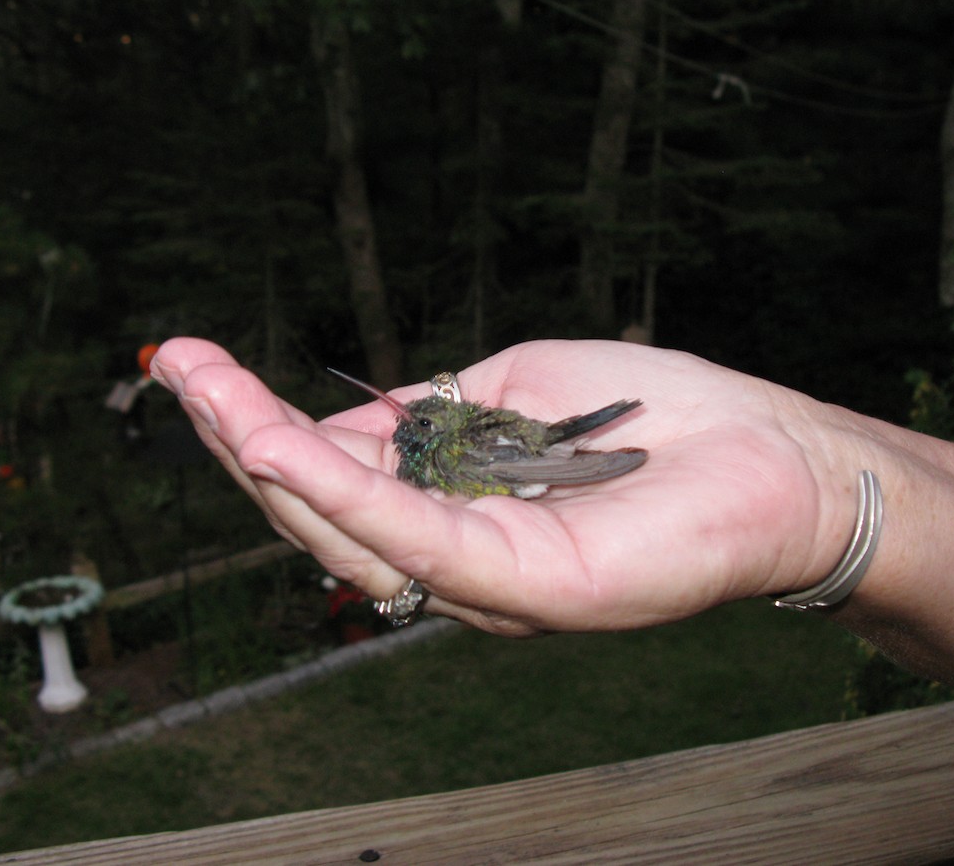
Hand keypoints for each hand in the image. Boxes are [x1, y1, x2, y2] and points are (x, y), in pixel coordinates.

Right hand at [151, 338, 844, 635]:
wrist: (774, 455)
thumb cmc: (656, 419)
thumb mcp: (516, 395)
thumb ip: (430, 414)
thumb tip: (345, 419)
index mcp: (457, 516)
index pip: (339, 481)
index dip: (263, 429)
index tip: (198, 365)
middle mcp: (460, 563)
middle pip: (325, 514)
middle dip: (243, 441)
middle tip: (179, 369)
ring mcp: (490, 584)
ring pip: (352, 532)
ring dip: (270, 461)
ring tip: (205, 393)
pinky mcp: (528, 588)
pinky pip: (417, 540)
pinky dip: (343, 492)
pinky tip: (278, 444)